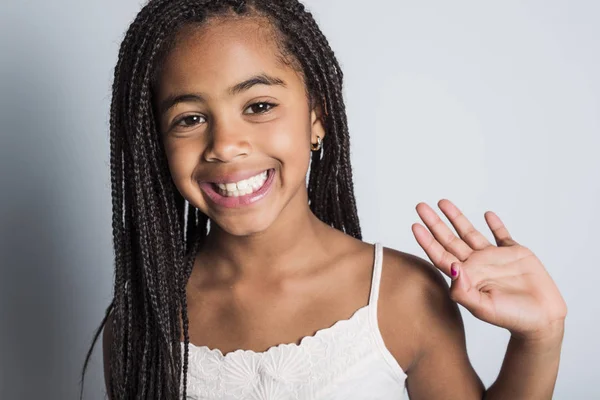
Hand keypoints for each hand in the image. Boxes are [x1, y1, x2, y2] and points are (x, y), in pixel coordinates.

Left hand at [411, 199, 566, 341]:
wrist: (541, 319)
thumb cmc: (511, 318)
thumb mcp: (483, 308)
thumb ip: (464, 291)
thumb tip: (453, 268)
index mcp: (466, 276)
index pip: (440, 255)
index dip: (427, 241)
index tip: (415, 225)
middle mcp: (476, 264)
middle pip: (449, 239)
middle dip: (435, 222)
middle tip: (420, 206)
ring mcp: (494, 257)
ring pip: (470, 232)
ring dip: (457, 217)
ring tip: (442, 202)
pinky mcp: (515, 253)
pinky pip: (502, 235)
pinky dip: (495, 224)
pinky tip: (487, 214)